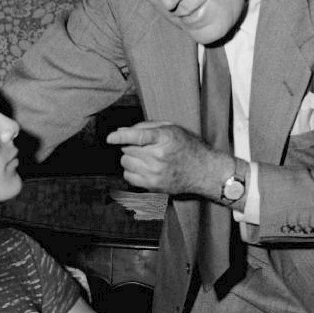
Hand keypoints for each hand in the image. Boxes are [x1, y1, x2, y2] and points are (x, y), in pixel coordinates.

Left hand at [106, 122, 220, 195]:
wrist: (204, 172)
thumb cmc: (189, 147)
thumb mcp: (173, 128)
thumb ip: (147, 126)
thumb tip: (122, 130)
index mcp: (165, 139)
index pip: (137, 136)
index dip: (121, 136)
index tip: (110, 138)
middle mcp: (158, 157)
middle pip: (128, 149)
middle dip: (130, 145)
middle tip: (142, 146)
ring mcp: (155, 173)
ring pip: (126, 163)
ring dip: (130, 158)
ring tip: (144, 157)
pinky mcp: (153, 186)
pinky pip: (129, 177)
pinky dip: (131, 171)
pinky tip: (142, 168)